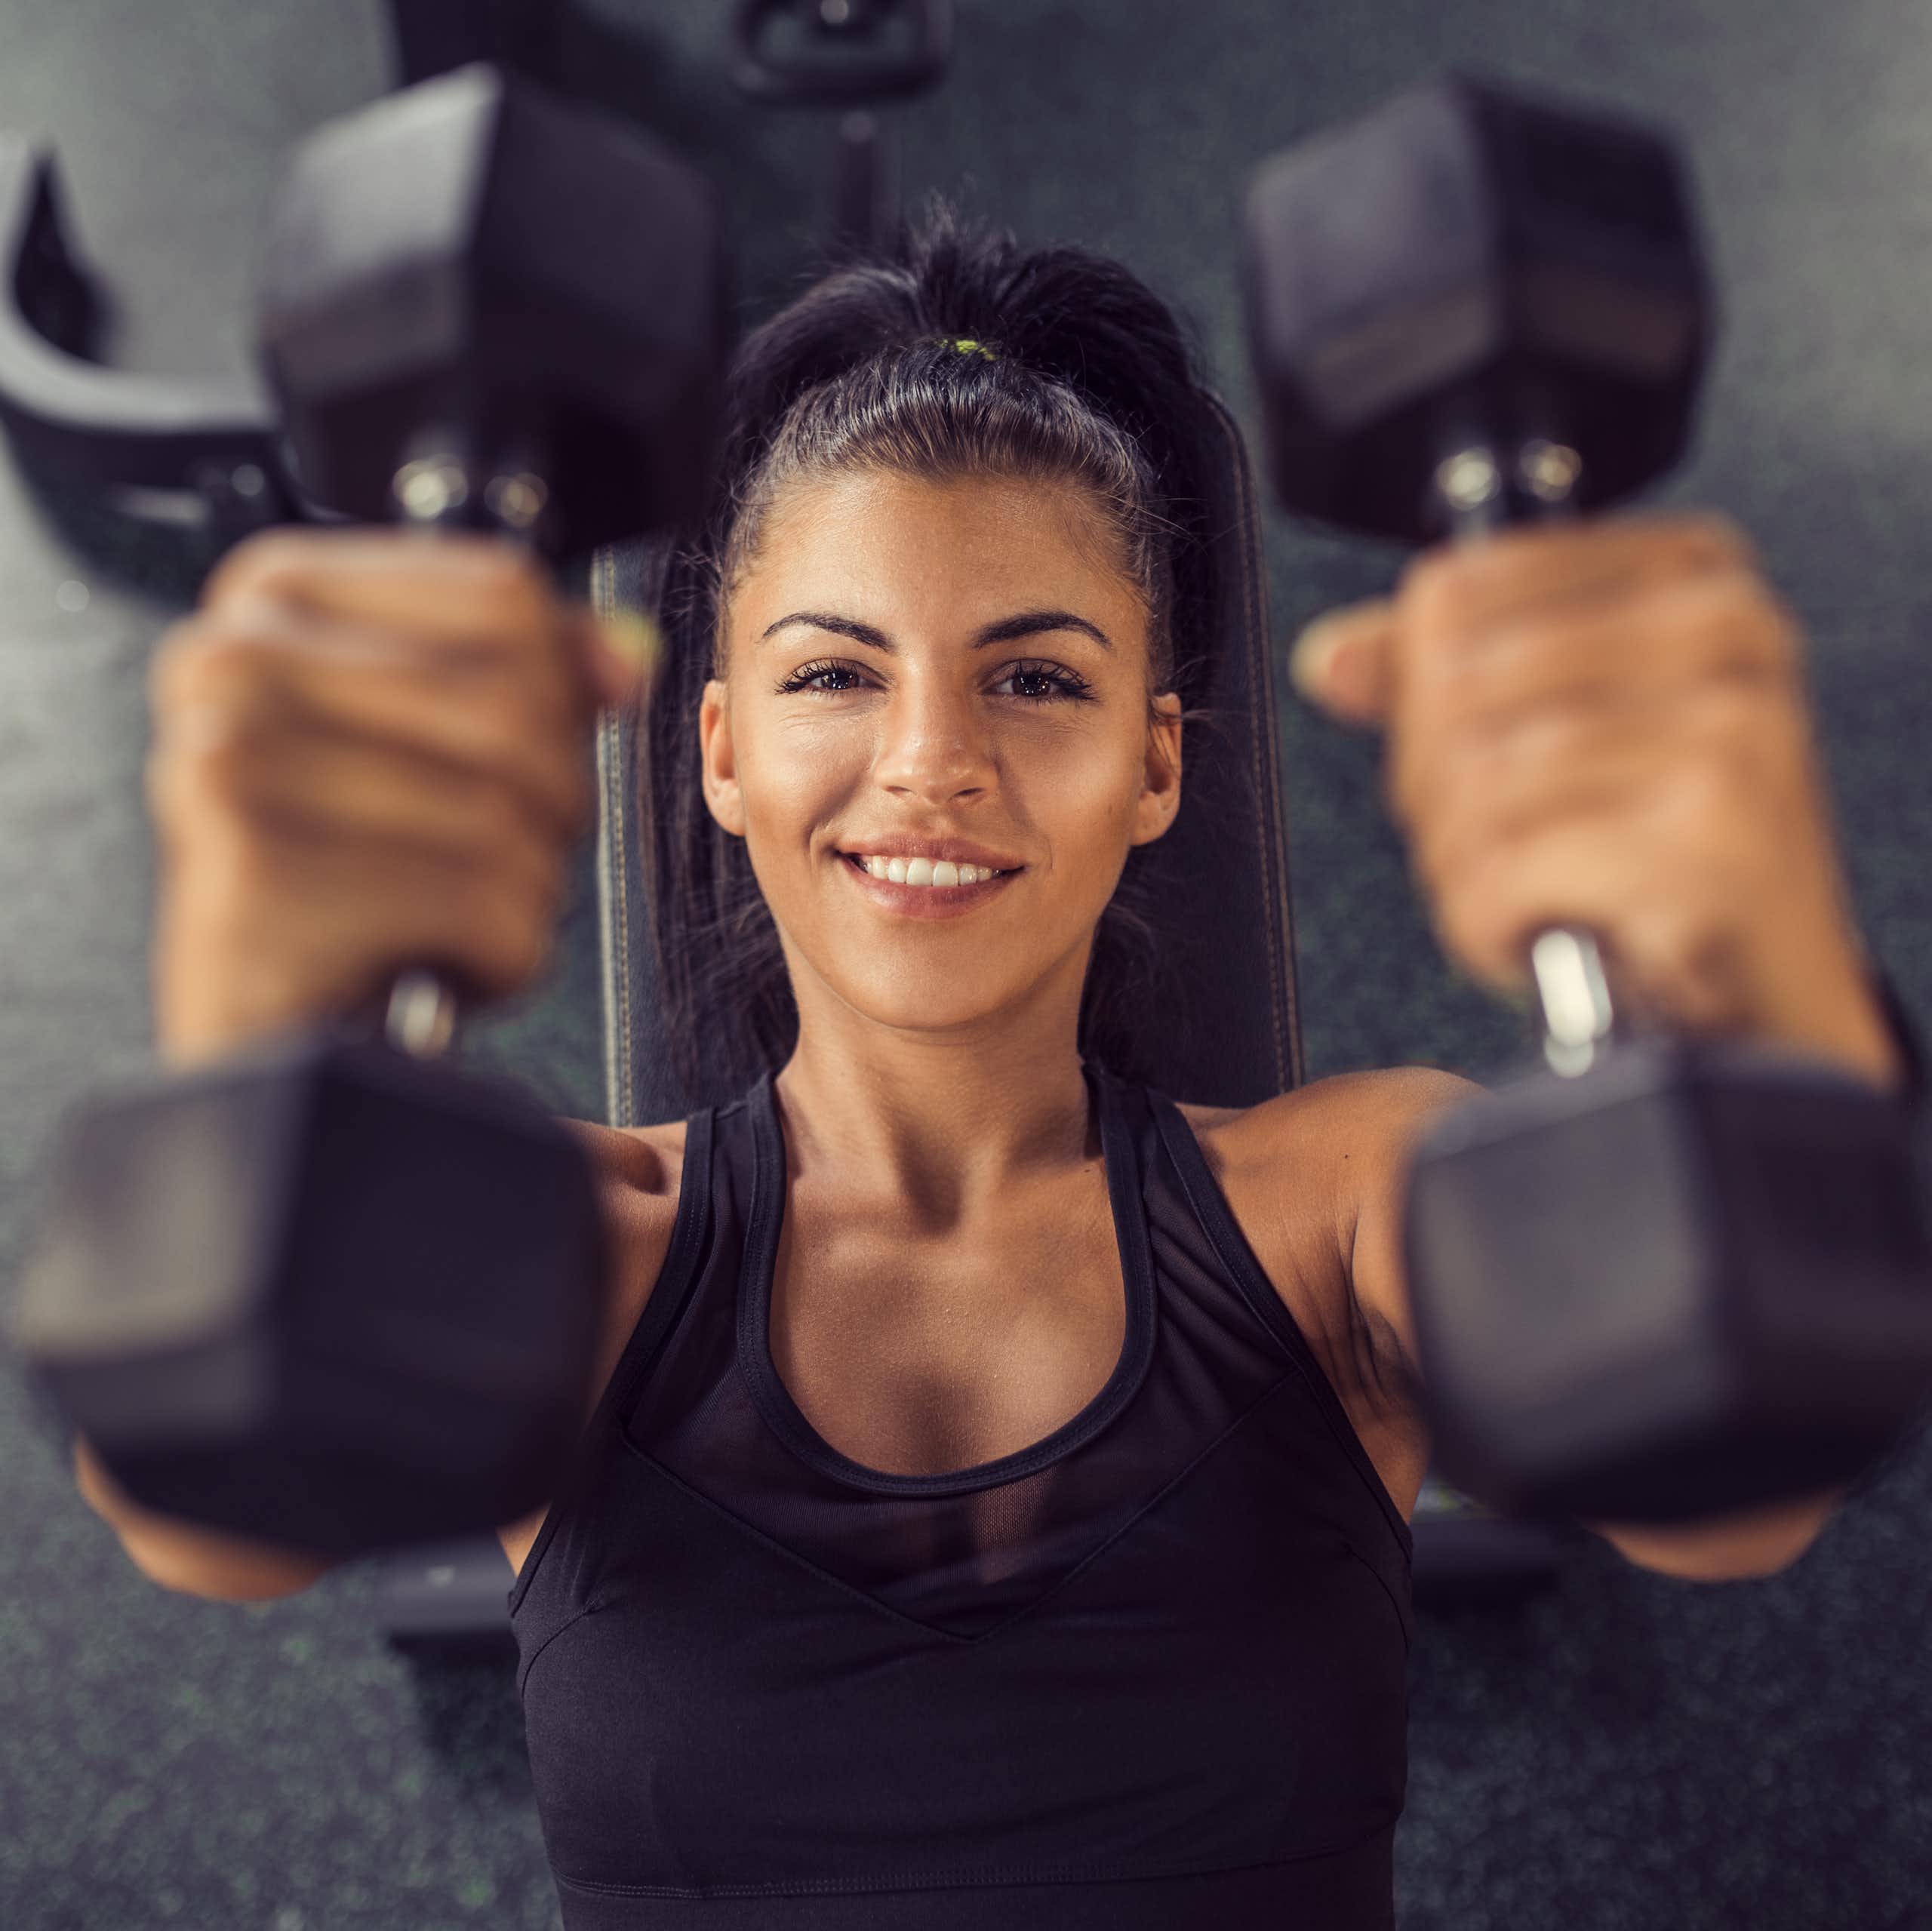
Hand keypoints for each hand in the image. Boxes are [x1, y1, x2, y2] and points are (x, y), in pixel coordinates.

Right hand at [145, 528, 655, 1065]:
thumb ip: (534, 674)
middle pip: (514, 706)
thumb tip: (627, 660)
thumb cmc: (351, 880)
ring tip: (445, 917)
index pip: (506, 597)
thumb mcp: (436, 746)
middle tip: (482, 860)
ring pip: (504, 813)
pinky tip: (434, 964)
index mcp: (276, 592)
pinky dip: (500, 958)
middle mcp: (232, 657)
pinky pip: (481, 905)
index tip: (517, 759)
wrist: (272, 1029)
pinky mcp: (255, 873)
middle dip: (546, 807)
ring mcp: (232, 761)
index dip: (559, 694)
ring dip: (521, 893)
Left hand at [1287, 512, 1900, 1088]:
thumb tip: (1330, 659)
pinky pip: (1512, 869)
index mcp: (1688, 574)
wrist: (1766, 987)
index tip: (1447, 756)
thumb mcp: (1559, 731)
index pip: (1456, 592)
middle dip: (1430, 793)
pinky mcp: (1716, 836)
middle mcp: (1727, 630)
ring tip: (1509, 894)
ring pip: (1479, 782)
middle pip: (1456, 687)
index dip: (1411, 695)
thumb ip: (1442, 677)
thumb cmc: (1659, 855)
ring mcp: (1732, 730)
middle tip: (1476, 846)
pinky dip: (1486, 923)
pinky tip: (1529, 935)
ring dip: (1458, 867)